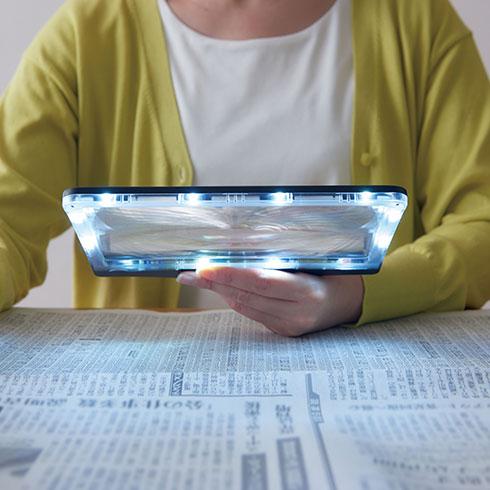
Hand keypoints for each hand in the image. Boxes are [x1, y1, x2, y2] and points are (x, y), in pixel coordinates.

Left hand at [176, 267, 363, 335]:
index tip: (205, 267)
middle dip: (215, 283)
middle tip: (190, 272)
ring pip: (246, 307)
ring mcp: (289, 326)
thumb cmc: (334, 274)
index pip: (262, 283)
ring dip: (220, 291)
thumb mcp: (317, 258)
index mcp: (308, 292)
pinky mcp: (282, 331)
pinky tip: (222, 288)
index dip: (231, 274)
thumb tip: (246, 239)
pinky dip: (235, 298)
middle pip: (247, 297)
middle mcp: (297, 314)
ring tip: (198, 278)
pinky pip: (252, 313)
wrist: (349, 303)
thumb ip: (285, 251)